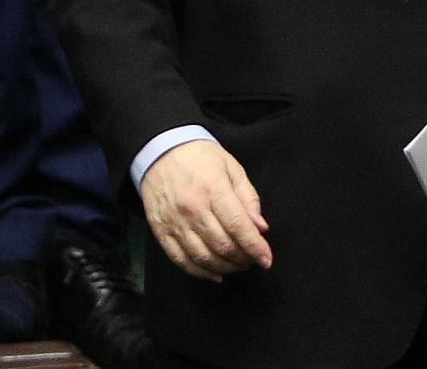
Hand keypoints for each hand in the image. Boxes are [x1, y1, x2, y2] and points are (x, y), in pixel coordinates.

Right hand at [139, 140, 272, 281]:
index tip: (267, 260)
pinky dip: (199, 272)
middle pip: (222, 245)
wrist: (160, 152)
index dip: (255, 247)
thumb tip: (261, 228)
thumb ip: (248, 199)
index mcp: (213, 190)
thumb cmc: (201, 158)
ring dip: (224, 267)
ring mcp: (174, 222)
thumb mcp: (232, 169)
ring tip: (238, 266)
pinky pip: (180, 259)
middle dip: (242, 259)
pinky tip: (215, 274)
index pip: (238, 226)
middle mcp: (192, 209)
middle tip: (253, 260)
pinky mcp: (161, 231)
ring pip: (202, 257)